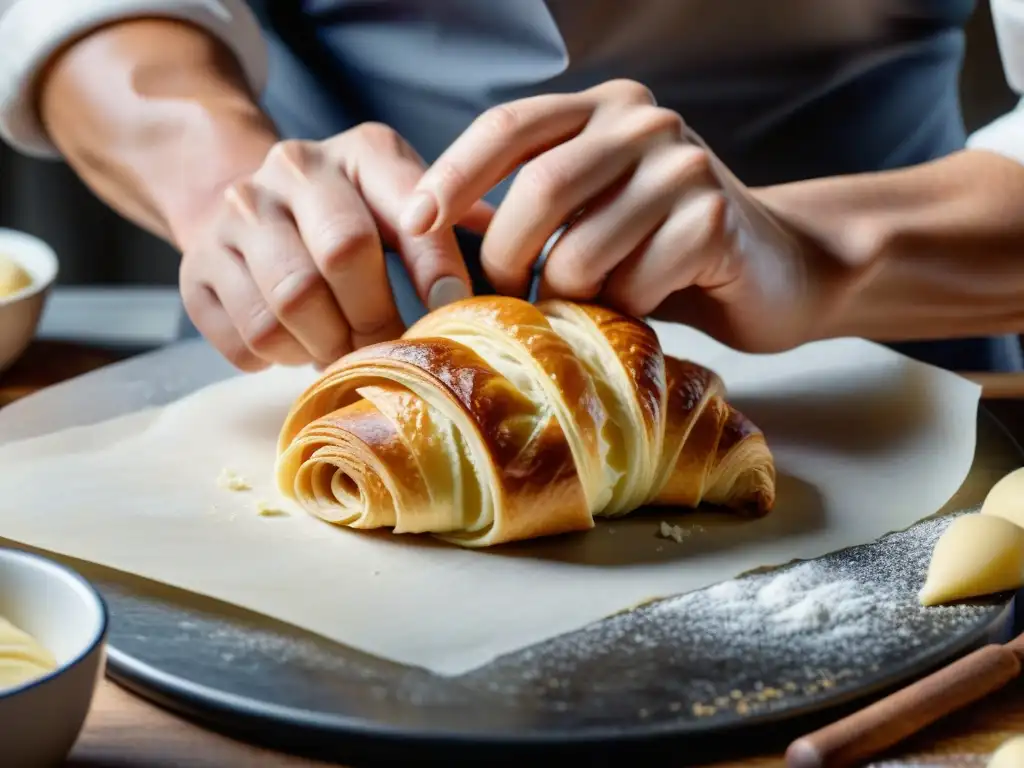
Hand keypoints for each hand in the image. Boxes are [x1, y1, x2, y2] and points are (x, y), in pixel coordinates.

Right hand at [177, 123, 494, 370]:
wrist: (243, 203)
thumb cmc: (352, 215)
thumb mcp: (406, 202)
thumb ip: (457, 231)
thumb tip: (515, 277)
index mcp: (362, 150)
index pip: (408, 208)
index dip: (435, 266)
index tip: (452, 312)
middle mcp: (293, 167)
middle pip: (342, 255)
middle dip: (376, 319)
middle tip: (392, 353)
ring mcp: (236, 214)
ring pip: (289, 303)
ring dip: (326, 345)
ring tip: (343, 354)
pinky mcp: (195, 267)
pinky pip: (244, 337)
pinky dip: (279, 359)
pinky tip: (296, 347)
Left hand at [401, 79, 833, 352]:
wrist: (777, 268)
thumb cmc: (665, 249)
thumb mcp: (593, 212)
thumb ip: (529, 204)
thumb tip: (431, 222)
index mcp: (602, 109)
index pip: (510, 126)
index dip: (452, 174)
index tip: (410, 225)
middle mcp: (643, 121)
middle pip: (541, 188)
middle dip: (509, 259)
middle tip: (507, 301)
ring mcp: (684, 164)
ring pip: (582, 248)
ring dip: (571, 298)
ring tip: (590, 308)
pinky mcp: (715, 218)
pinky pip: (633, 284)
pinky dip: (624, 311)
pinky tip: (645, 307)